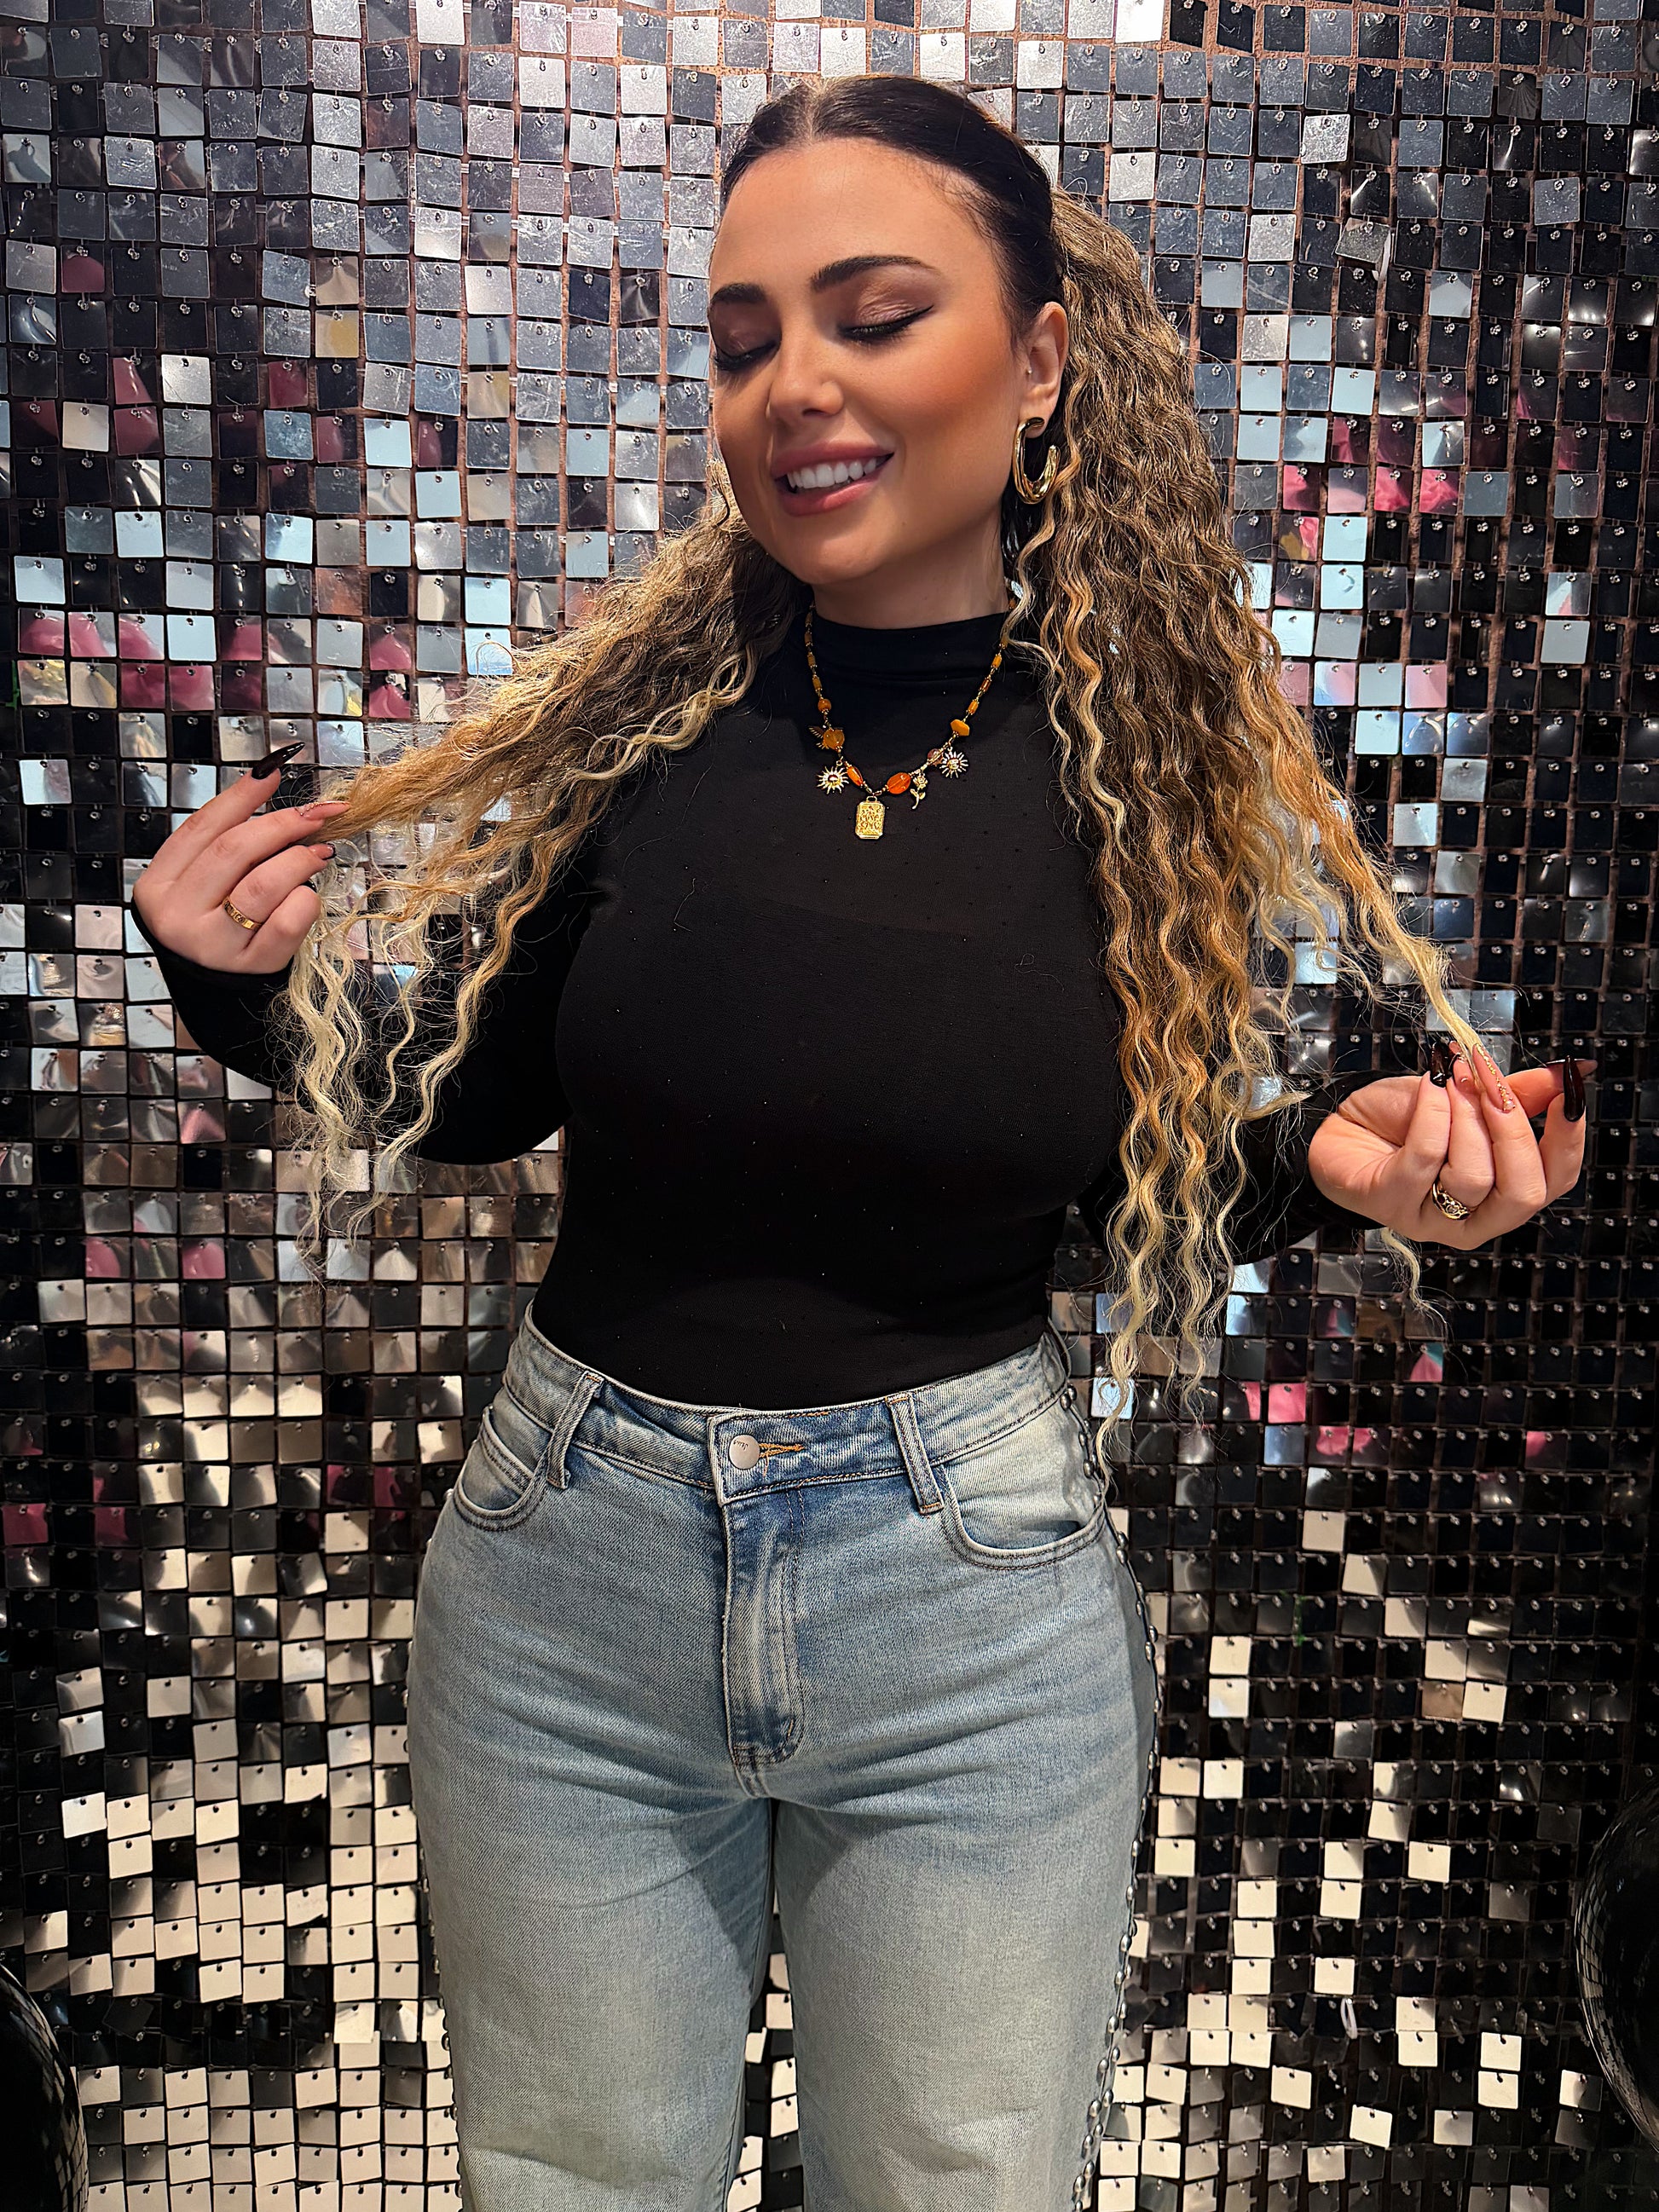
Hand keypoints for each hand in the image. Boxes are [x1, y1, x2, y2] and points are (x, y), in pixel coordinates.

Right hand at [131, 766, 347, 975]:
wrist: (216, 996)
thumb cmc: (213, 927)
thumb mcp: (202, 886)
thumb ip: (225, 843)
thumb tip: (267, 778)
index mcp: (158, 886)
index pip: (201, 828)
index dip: (241, 795)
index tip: (273, 772)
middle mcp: (177, 916)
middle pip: (235, 850)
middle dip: (282, 824)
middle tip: (316, 816)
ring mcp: (212, 946)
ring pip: (264, 884)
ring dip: (299, 860)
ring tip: (318, 854)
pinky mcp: (250, 969)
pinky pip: (289, 922)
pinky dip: (306, 901)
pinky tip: (308, 896)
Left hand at [1304, 1046, 1595, 1247]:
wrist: (1339, 1125)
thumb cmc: (1405, 1119)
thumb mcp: (1468, 1099)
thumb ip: (1517, 1093)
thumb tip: (1575, 1071)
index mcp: (1503, 1194)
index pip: (1555, 1182)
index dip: (1568, 1141)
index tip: (1568, 1095)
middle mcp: (1473, 1219)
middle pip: (1522, 1192)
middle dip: (1514, 1130)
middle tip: (1492, 1082)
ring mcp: (1430, 1219)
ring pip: (1473, 1177)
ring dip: (1466, 1117)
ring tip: (1452, 1078)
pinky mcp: (1390, 1205)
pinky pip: (1425, 1160)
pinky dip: (1433, 1115)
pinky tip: (1428, 1084)